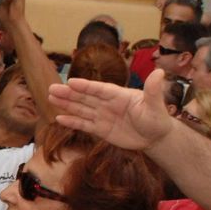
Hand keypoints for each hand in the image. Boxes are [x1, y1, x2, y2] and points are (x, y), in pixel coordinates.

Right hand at [50, 68, 175, 150]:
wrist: (155, 138)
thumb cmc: (157, 118)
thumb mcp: (155, 105)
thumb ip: (153, 90)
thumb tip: (160, 72)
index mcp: (119, 95)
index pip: (99, 89)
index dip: (85, 86)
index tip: (71, 82)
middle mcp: (107, 103)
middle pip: (85, 97)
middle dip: (69, 94)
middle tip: (52, 88)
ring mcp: (102, 116)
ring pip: (81, 109)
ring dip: (66, 104)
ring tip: (50, 98)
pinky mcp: (101, 130)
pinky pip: (84, 124)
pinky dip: (72, 121)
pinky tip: (59, 117)